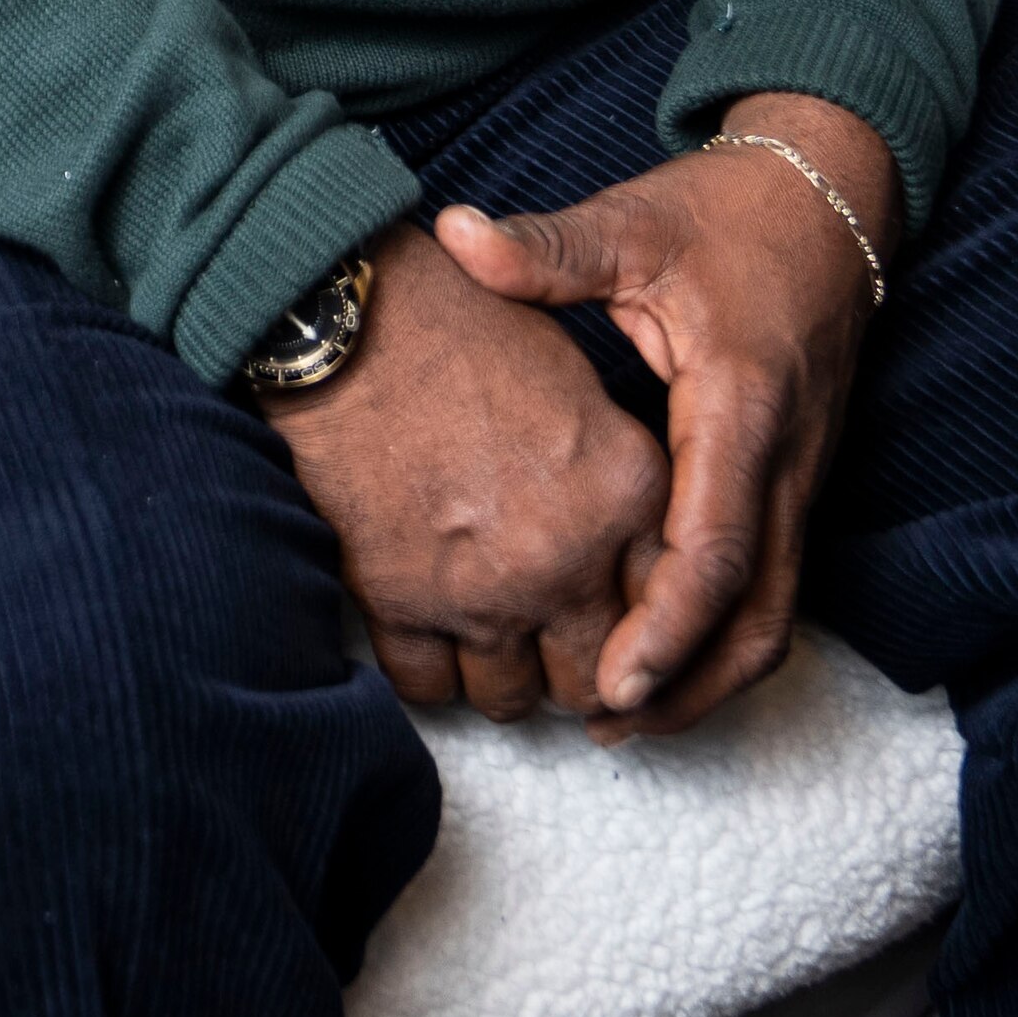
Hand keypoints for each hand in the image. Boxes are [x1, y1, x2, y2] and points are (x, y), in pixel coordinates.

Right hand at [261, 222, 673, 720]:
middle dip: (570, 666)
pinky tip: (425, 632)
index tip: (614, 625)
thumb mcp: (575, 379)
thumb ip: (614, 478)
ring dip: (500, 675)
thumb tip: (618, 542)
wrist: (350, 318)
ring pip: (513, 698)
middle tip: (546, 642)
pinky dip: (429, 672)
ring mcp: (485, 591)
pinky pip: (428, 687)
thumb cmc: (458, 326)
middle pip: (596, 677)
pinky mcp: (401, 602)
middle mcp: (568, 558)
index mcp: (628, 493)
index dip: (641, 628)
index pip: (668, 610)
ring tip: (483, 637)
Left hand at [434, 95, 893, 736]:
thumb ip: (549, 248)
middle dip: (689, 683)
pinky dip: (722, 636)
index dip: (664, 625)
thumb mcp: (636, 224)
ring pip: (776, 614)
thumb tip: (457, 236)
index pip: (713, 546)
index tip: (611, 682)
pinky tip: (657, 657)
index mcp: (741, 405)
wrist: (832, 199)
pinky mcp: (794, 484)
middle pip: (757, 613)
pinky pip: (772, 586)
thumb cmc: (726, 215)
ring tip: (622, 717)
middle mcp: (783, 459)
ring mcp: (799, 478)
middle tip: (603, 725)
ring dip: (709, 675)